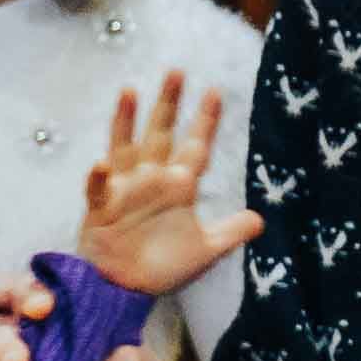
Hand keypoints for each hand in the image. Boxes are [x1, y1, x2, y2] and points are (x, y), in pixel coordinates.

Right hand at [70, 72, 261, 302]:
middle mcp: (151, 180)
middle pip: (161, 134)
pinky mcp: (101, 208)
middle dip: (169, 104)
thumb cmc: (162, 266)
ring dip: (127, 121)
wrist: (127, 289)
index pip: (196, 148)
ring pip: (125, 147)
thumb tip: (261, 219)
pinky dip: (99, 177)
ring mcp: (124, 190)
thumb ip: (231, 233)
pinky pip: (99, 189)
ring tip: (131, 91)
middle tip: (177, 71)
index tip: (216, 92)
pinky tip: (101, 163)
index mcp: (178, 187)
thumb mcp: (206, 251)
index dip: (205, 122)